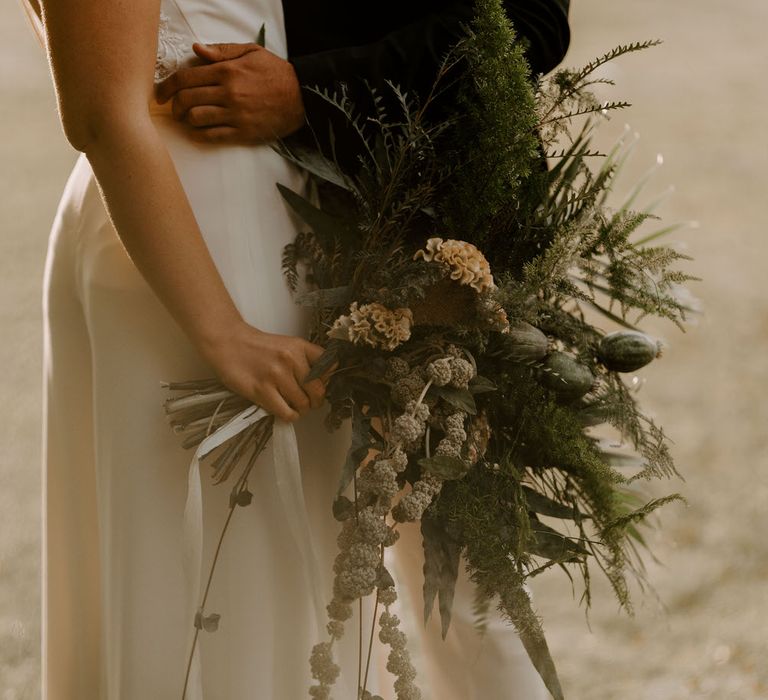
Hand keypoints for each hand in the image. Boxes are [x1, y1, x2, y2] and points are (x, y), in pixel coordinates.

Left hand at [155, 42, 304, 144]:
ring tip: (187, 119)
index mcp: (226, 71)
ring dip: (186, 120)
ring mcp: (235, 115)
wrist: (302, 98)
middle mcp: (227, 93)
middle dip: (173, 105)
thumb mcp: (251, 52)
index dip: (166, 86)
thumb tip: (196, 50)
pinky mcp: (243, 133)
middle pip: (186, 100)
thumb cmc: (276, 73)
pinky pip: (212, 136)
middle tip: (173, 108)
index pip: (185, 79)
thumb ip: (222, 51)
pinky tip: (198, 131)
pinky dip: (199, 134)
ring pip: (196, 119)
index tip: (159, 93)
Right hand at [201, 320, 332, 421]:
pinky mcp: (262, 391)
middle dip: (316, 401)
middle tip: (309, 402)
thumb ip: (305, 360)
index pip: (329, 365)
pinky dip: (290, 416)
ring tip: (294, 406)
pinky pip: (286, 412)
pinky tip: (287, 412)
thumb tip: (323, 382)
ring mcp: (277, 376)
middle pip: (318, 390)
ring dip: (302, 410)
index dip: (328, 379)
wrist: (228, 344)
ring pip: (303, 404)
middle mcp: (291, 360)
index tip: (321, 385)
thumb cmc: (258, 348)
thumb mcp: (286, 345)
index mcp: (299, 346)